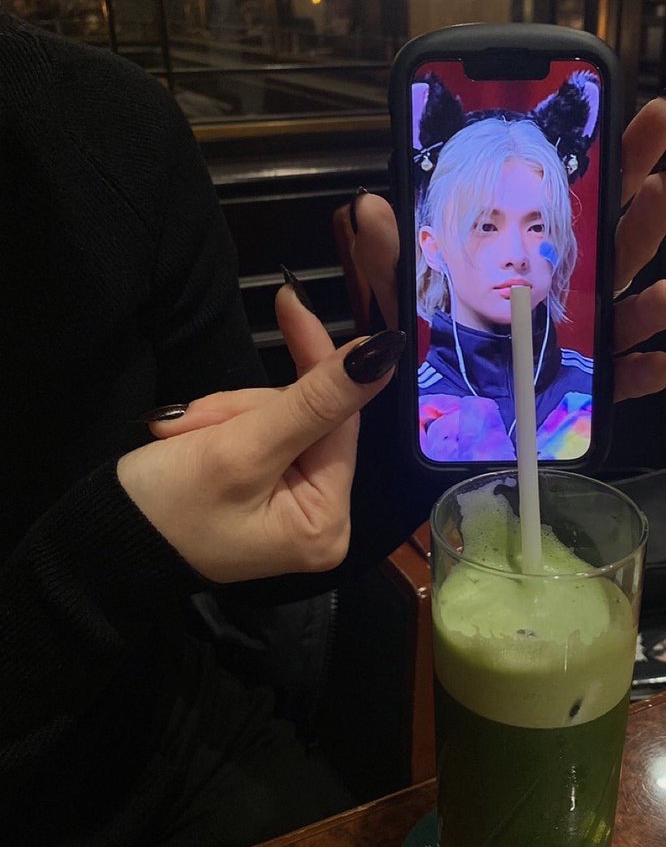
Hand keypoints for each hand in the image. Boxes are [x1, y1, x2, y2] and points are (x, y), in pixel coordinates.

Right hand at [118, 291, 404, 582]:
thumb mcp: (241, 447)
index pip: (339, 418)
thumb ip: (315, 399)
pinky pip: (258, 437)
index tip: (291, 303)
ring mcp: (292, 508)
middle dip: (245, 410)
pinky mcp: (264, 493)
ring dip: (225, 417)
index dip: (316, 360)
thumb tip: (385, 354)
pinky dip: (220, 428)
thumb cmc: (167, 505)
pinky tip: (186, 441)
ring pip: (277, 420)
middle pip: (306, 419)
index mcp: (327, 521)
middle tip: (192, 427)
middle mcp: (322, 519)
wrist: (100, 543)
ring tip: (180, 438)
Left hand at [351, 89, 665, 401]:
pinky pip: (620, 378)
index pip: (590, 187)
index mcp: (546, 240)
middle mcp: (580, 279)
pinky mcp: (592, 382)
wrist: (456, 388)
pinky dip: (640, 373)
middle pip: (625, 239)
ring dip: (654, 299)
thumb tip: (369, 207)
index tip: (649, 113)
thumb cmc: (449, 320)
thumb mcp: (411, 283)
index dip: (622, 150)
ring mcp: (592, 330)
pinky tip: (653, 366)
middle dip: (651, 209)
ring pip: (631, 307)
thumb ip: (393, 249)